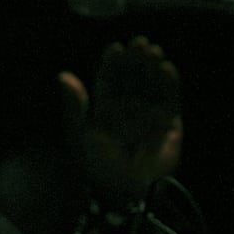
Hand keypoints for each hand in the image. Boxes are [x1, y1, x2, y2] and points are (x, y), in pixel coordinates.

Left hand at [59, 36, 182, 203]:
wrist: (124, 191)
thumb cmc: (98, 165)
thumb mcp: (80, 134)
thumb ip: (74, 105)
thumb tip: (62, 75)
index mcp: (104, 110)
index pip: (109, 81)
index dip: (112, 65)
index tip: (115, 48)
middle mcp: (127, 109)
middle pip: (132, 78)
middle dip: (135, 61)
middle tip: (138, 42)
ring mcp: (148, 115)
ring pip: (151, 85)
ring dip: (152, 67)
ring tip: (152, 50)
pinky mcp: (169, 124)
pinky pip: (170, 100)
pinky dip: (170, 84)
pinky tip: (166, 68)